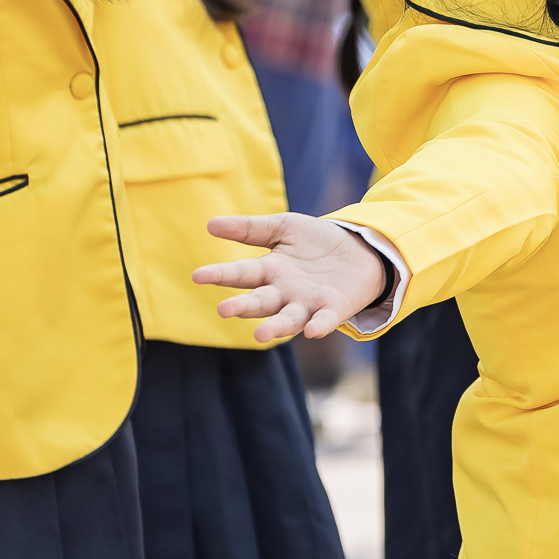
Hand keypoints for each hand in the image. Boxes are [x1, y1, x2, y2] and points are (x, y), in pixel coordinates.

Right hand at [194, 213, 389, 340]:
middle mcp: (284, 293)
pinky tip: (313, 331)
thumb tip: (210, 224)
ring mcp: (308, 304)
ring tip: (261, 335)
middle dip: (243, 307)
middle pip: (260, 302)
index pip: (240, 273)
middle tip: (224, 310)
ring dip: (275, 327)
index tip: (198, 276)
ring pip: (288, 319)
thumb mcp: (284, 227)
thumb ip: (250, 229)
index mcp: (269, 272)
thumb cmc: (316, 242)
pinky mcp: (334, 308)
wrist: (360, 248)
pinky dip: (319, 325)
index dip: (220, 275)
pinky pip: (325, 320)